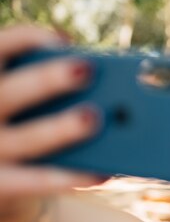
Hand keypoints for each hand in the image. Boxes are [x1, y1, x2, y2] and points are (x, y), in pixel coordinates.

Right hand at [0, 25, 103, 219]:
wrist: (0, 181)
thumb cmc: (25, 129)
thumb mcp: (27, 105)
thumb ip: (51, 92)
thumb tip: (107, 92)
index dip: (26, 40)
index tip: (64, 41)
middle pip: (10, 92)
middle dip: (47, 80)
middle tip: (86, 70)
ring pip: (26, 139)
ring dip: (61, 128)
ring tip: (94, 118)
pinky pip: (34, 182)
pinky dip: (68, 178)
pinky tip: (102, 172)